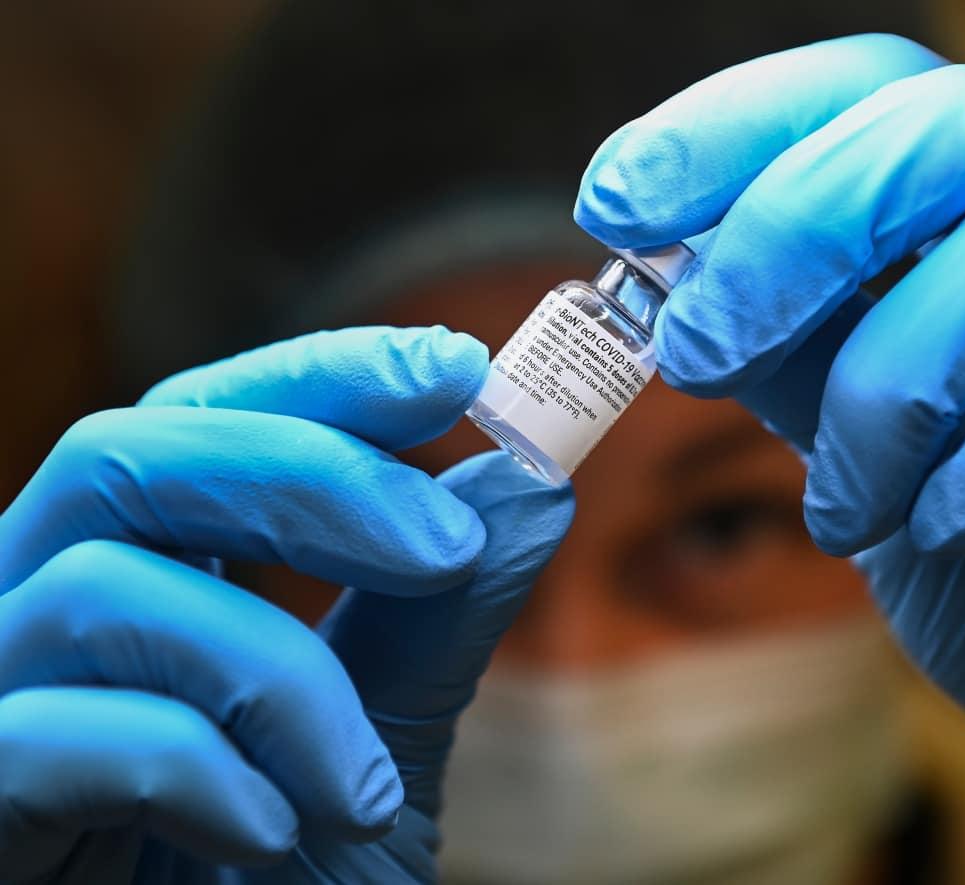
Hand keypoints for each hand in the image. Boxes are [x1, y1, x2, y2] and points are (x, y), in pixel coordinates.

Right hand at [0, 326, 573, 883]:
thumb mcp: (380, 740)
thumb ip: (437, 617)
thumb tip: (529, 483)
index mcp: (143, 571)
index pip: (206, 416)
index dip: (326, 377)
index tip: (458, 369)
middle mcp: (43, 606)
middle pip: (129, 451)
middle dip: (307, 475)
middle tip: (444, 543)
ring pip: (104, 585)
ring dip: (275, 676)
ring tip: (362, 787)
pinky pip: (46, 733)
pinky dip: (189, 771)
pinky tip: (271, 833)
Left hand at [576, 33, 964, 879]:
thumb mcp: (841, 423)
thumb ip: (773, 343)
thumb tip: (663, 283)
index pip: (863, 86)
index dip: (730, 125)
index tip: (614, 201)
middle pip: (946, 124)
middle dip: (790, 232)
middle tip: (698, 353)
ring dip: (881, 394)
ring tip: (838, 512)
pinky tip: (938, 528)